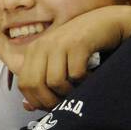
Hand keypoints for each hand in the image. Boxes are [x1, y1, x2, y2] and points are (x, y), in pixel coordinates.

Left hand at [13, 6, 130, 110]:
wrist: (106, 22)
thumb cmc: (80, 46)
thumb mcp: (56, 61)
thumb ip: (41, 81)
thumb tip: (28, 106)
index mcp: (33, 51)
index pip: (24, 84)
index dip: (36, 101)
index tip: (52, 107)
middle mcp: (42, 46)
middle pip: (35, 84)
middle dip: (50, 101)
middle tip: (66, 103)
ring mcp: (59, 43)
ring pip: (54, 81)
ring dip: (69, 91)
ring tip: (80, 87)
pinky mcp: (78, 43)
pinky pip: (75, 74)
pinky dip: (84, 81)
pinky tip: (91, 76)